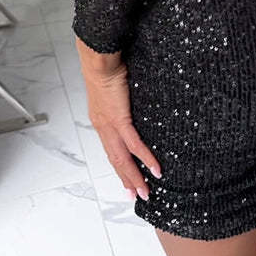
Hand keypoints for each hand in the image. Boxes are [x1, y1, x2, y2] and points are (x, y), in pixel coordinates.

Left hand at [76, 38, 161, 199]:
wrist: (100, 60)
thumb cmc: (107, 67)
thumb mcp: (115, 89)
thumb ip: (122, 100)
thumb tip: (131, 101)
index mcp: (101, 121)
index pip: (111, 150)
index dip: (120, 166)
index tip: (127, 180)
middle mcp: (103, 127)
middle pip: (116, 160)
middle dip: (127, 179)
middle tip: (137, 195)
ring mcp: (110, 125)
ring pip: (123, 158)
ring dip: (135, 176)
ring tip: (145, 190)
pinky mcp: (120, 119)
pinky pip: (134, 144)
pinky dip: (145, 158)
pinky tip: (155, 168)